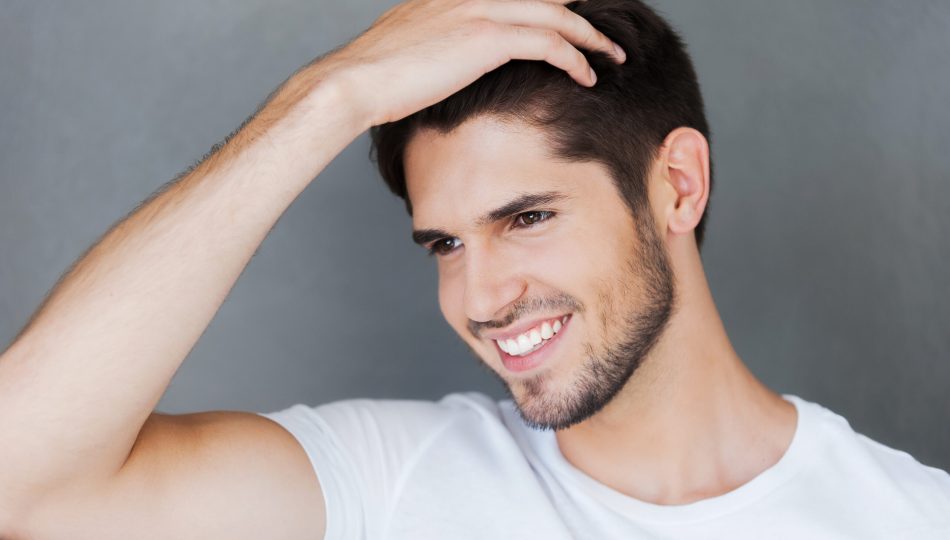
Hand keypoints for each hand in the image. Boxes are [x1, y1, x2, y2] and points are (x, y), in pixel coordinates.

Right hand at [320, 0, 625, 127]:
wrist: (355, 82)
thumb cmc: (375, 78)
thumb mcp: (408, 47)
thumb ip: (437, 43)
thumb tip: (447, 62)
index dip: (552, 8)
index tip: (574, 24)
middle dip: (582, 17)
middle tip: (606, 38)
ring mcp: (479, 10)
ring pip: (555, 15)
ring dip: (589, 37)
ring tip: (611, 56)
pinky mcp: (486, 38)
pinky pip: (547, 42)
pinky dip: (573, 57)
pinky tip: (587, 75)